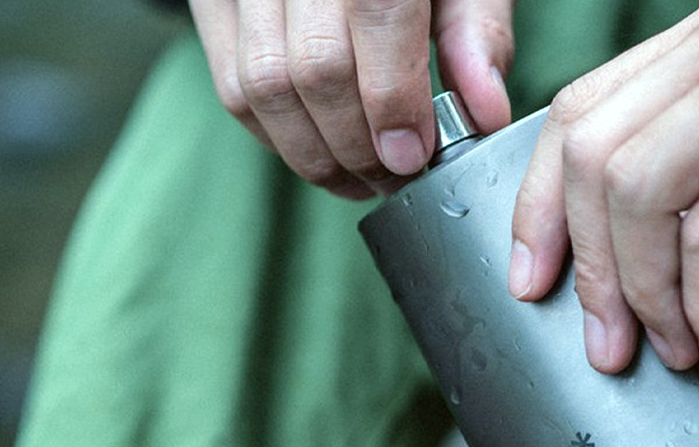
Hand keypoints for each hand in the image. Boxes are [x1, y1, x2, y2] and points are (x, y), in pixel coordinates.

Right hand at [189, 0, 513, 197]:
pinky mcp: (214, 1)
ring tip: (359, 176)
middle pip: (316, 67)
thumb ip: (475, 32)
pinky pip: (232, 85)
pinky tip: (320, 150)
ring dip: (314, 154)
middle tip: (394, 175)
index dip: (394, 100)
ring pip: (264, 87)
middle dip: (357, 144)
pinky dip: (276, 134)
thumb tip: (485, 114)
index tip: (413, 155)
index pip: (378, 18)